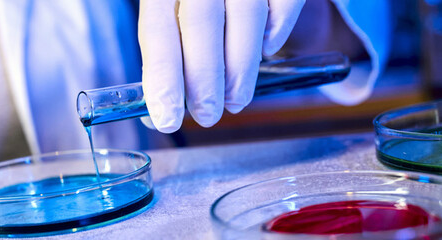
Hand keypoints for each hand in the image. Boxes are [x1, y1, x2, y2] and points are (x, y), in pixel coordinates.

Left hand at [139, 0, 304, 132]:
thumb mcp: (169, 1)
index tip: (166, 118)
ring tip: (234, 100)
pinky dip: (274, 32)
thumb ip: (165, 44)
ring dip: (240, 68)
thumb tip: (159, 107)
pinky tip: (263, 52)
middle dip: (204, 79)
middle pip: (201, 22)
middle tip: (206, 115)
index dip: (163, 77)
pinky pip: (284, 3)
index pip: (157, 28)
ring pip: (245, 16)